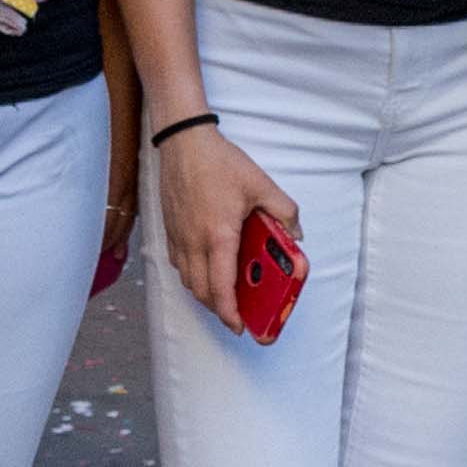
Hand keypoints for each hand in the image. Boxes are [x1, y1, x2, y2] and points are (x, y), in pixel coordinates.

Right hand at [153, 118, 300, 330]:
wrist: (183, 141)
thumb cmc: (219, 162)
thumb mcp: (261, 184)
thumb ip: (284, 211)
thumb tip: (296, 233)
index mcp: (219, 235)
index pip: (220, 287)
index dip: (229, 313)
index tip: (240, 325)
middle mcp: (194, 241)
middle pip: (202, 291)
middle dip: (219, 309)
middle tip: (237, 315)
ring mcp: (179, 237)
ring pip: (188, 281)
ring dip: (205, 294)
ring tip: (223, 297)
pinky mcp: (170, 229)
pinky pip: (179, 264)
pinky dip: (192, 276)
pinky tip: (206, 269)